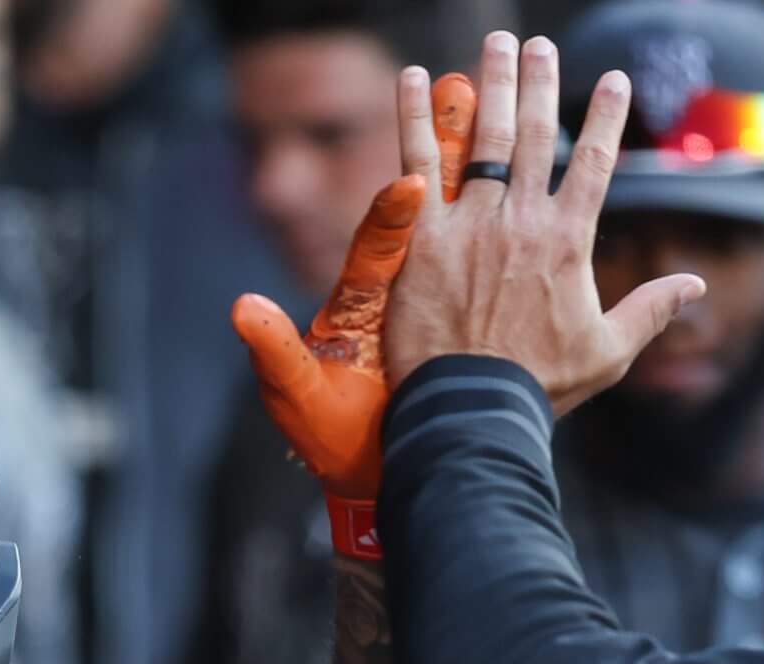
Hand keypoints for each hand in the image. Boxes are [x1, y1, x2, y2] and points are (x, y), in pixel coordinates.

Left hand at [231, 73, 477, 497]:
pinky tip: (521, 177)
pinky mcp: (442, 314)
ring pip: (451, 217)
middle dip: (441, 150)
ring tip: (486, 100)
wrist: (367, 470)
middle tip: (459, 92)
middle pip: (421, 209)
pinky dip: (492, 218)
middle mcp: (389, 290)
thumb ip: (272, 350)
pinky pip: (471, 254)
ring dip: (467, 159)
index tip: (410, 185)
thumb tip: (243, 308)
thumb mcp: (292, 394)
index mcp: (355, 305)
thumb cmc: (329, 440)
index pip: (375, 249)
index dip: (390, 218)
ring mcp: (420, 299)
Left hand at [383, 34, 704, 415]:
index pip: (595, 164)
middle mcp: (522, 221)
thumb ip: (651, 310)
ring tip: (497, 44)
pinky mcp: (424, 237)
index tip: (616, 81)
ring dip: (491, 84)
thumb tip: (696, 285)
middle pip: (535, 136)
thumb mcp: (609, 353)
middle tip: (540, 44)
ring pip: (483, 138)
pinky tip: (414, 77)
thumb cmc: (542, 388)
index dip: (607, 118)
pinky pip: (418, 164)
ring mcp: (471, 224)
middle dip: (540, 84)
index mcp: (569, 243)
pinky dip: (414, 118)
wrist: (475, 410)